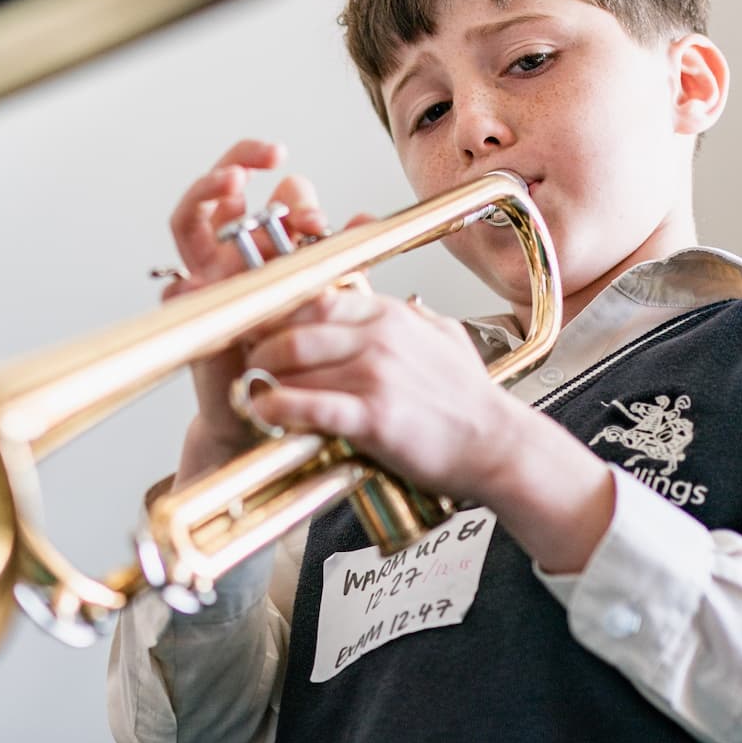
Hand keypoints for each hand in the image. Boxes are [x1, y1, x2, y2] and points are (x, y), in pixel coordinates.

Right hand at [164, 140, 331, 478]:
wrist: (275, 414)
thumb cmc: (301, 357)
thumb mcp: (328, 295)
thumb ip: (338, 257)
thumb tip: (362, 214)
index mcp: (253, 244)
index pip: (247, 186)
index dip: (260, 166)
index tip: (286, 164)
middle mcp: (224, 257)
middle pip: (211, 193)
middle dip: (234, 166)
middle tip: (265, 161)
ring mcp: (204, 284)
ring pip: (188, 224)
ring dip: (207, 196)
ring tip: (234, 182)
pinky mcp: (192, 317)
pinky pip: (178, 291)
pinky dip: (190, 279)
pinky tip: (211, 266)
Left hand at [241, 287, 616, 570]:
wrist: (497, 445)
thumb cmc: (468, 402)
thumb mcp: (443, 338)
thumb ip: (412, 317)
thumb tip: (398, 304)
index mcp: (388, 315)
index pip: (313, 297)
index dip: (275, 314)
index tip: (254, 330)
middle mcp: (379, 336)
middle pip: (293, 328)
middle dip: (258, 348)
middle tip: (244, 365)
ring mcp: (375, 374)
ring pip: (294, 364)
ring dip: (260, 379)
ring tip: (246, 392)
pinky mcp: (373, 416)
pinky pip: (308, 405)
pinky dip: (276, 408)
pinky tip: (262, 414)